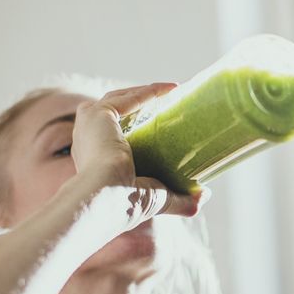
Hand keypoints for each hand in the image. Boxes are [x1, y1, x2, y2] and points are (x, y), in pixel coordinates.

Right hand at [70, 82, 209, 222]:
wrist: (108, 199)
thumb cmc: (126, 204)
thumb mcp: (157, 198)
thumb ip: (180, 199)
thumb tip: (205, 196)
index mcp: (95, 158)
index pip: (114, 133)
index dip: (137, 123)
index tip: (162, 120)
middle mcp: (88, 140)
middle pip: (117, 110)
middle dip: (142, 103)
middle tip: (170, 102)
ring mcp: (89, 125)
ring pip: (120, 98)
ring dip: (146, 93)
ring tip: (173, 90)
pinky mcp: (99, 114)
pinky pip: (127, 98)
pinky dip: (148, 92)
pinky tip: (171, 89)